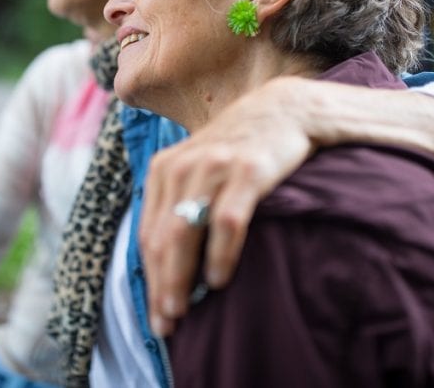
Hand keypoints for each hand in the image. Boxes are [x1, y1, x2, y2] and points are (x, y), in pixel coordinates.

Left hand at [138, 77, 313, 335]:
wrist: (285, 110)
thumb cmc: (241, 149)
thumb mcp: (199, 167)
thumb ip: (178, 203)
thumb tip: (167, 266)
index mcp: (164, 169)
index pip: (148, 234)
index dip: (149, 279)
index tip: (155, 315)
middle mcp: (183, 166)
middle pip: (161, 238)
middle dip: (161, 286)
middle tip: (168, 323)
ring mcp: (214, 167)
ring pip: (185, 232)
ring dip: (182, 277)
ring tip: (185, 310)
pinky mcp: (247, 171)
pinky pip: (226, 221)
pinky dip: (220, 255)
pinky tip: (219, 280)